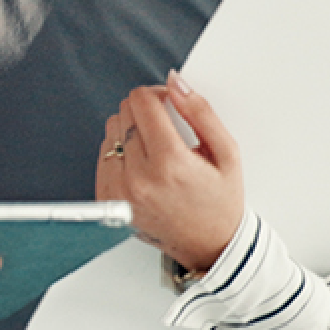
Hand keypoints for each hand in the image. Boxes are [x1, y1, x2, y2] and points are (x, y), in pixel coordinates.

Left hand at [95, 71, 242, 272]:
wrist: (208, 247)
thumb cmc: (220, 202)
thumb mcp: (226, 153)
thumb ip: (200, 112)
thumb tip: (174, 82)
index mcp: (169, 163)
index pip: (141, 101)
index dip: (157, 94)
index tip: (169, 104)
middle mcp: (138, 177)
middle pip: (124, 112)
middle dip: (145, 113)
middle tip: (167, 131)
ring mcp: (118, 189)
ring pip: (110, 130)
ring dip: (130, 132)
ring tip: (157, 152)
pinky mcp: (106, 198)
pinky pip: (103, 154)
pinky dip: (120, 152)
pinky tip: (144, 166)